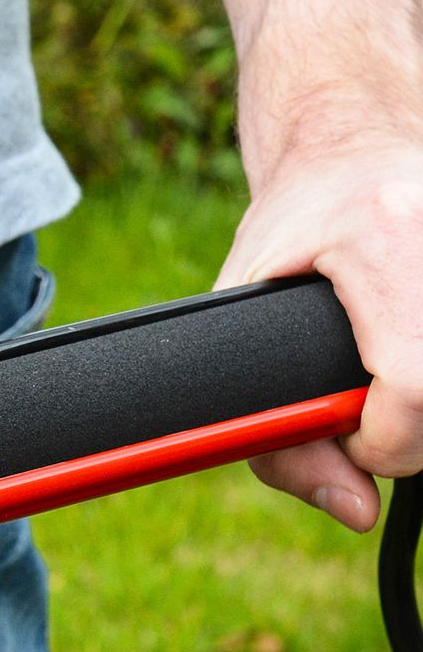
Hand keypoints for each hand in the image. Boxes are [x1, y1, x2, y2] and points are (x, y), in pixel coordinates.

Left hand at [215, 143, 422, 531]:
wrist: (350, 141)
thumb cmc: (291, 225)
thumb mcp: (245, 312)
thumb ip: (277, 430)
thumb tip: (354, 509)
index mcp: (382, 235)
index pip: (412, 386)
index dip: (380, 442)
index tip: (350, 438)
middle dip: (409, 437)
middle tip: (369, 415)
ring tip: (389, 379)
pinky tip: (409, 356)